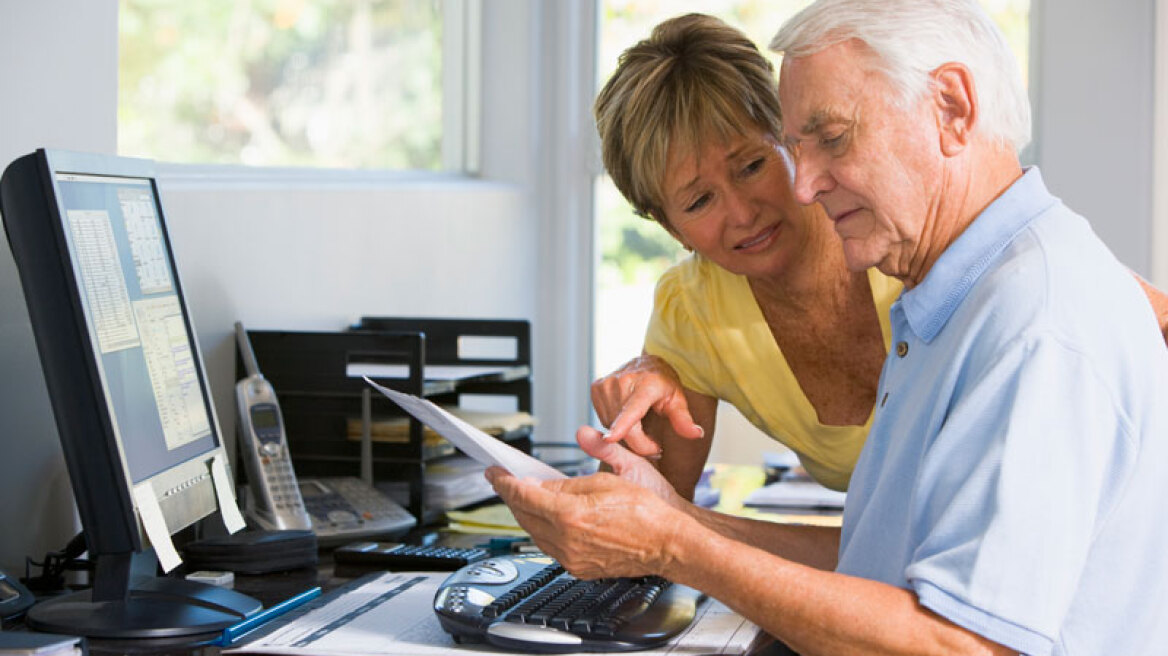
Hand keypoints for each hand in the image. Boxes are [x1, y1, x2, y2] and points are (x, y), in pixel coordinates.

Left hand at [485, 426, 693, 577]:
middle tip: (506, 481)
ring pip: (535, 533)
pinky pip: (551, 547)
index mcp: (570, 515)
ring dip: (528, 514)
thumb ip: (567, 482)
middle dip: (513, 497)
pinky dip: (544, 530)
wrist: (670, 542)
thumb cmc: (648, 510)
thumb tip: (542, 482)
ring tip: (527, 496)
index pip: (523, 496)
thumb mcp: (606, 480)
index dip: (504, 482)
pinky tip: (549, 517)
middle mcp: (566, 541)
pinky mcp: (579, 568)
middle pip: (524, 516)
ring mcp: (572, 558)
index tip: (495, 472)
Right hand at [591, 355, 703, 455]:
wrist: (646, 364)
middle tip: (654, 445)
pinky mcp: (596, 388)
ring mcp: (607, 384)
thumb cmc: (663, 383)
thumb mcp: (677, 400)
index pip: (633, 409)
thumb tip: (697, 434)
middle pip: (625, 427)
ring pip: (612, 425)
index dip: (622, 426)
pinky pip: (603, 418)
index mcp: (647, 384)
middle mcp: (623, 381)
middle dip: (640, 443)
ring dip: (626, 433)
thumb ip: (684, 419)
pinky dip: (614, 423)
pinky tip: (625, 415)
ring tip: (639, 424)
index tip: (610, 438)